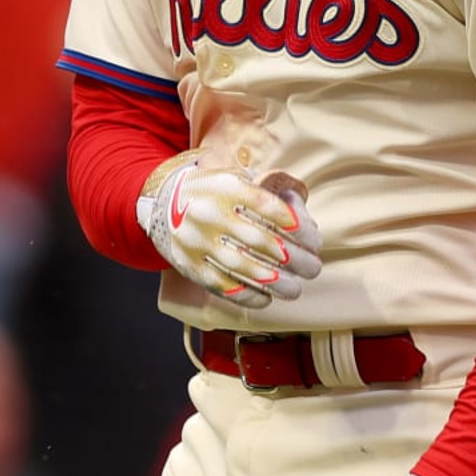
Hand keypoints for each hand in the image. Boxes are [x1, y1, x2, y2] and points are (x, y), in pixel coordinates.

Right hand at [137, 153, 321, 307]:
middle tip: (313, 267)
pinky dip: (250, 295)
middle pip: (263, 241)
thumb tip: (304, 220)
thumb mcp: (235, 178)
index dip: (297, 226)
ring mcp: (197, 240)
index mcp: (225, 187)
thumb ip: (267, 193)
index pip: (269, 208)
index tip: (313, 240)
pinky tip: (267, 297)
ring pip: (246, 268)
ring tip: (295, 288)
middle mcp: (209, 212)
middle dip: (295, 259)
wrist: (162, 203)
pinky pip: (225, 286)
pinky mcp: (190, 265)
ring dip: (278, 283)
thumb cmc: (212, 193)